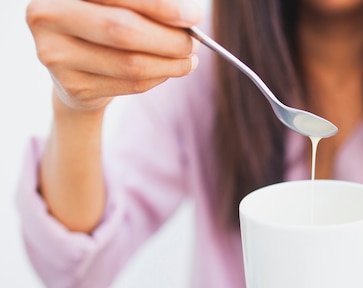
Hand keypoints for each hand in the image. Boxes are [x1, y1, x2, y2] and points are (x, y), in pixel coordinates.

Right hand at [26, 0, 202, 111]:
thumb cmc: (106, 20)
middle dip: (169, 39)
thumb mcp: (121, 5)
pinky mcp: (73, 86)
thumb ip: (149, 5)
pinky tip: (169, 69)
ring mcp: (56, 55)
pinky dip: (158, 77)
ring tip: (189, 59)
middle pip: (122, 31)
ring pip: (130, 64)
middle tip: (195, 43)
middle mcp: (48, 17)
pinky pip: (130, 84)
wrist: (77, 63)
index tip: (194, 17)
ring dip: (171, 63)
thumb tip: (188, 15)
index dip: (159, 6)